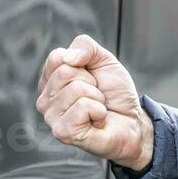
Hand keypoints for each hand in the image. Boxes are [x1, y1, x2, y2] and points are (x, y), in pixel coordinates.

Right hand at [36, 33, 152, 169]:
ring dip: (97, 98)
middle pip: (65, 72)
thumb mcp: (104, 59)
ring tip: (98, 109)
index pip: (56, 57)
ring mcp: (51, 118)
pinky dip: (99, 111)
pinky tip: (97, 122)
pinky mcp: (63, 132)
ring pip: (76, 89)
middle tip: (97, 96)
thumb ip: (85, 46)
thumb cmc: (114, 93)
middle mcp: (45, 100)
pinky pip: (83, 106)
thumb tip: (68, 58)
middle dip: (91, 82)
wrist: (132, 121)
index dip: (82, 64)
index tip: (91, 78)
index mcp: (49, 81)